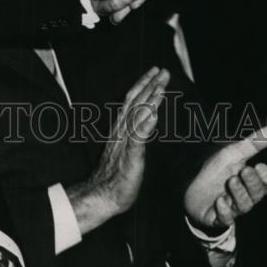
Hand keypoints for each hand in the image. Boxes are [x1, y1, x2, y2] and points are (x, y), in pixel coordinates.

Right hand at [65, 66, 168, 233]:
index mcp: (121, 127)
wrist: (102, 195)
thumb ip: (135, 131)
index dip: (144, 84)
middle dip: (150, 86)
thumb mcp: (127, 147)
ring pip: (137, 117)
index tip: (156, 72)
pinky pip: (137, 139)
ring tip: (160, 87)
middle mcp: (122, 130)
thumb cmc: (116, 173)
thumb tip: (148, 115)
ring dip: (150, 100)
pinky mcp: (130, 157)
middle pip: (136, 103)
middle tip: (163, 71)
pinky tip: (153, 115)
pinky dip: (145, 125)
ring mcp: (125, 143)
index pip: (133, 100)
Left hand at [183, 125, 266, 230]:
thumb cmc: (216, 170)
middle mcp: (245, 196)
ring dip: (239, 193)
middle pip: (258, 194)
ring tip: (231, 180)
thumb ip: (253, 144)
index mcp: (251, 181)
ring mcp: (233, 208)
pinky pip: (226, 219)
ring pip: (244, 207)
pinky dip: (224, 210)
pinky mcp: (219, 217)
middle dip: (252, 183)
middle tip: (244, 170)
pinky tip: (219, 200)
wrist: (189, 185)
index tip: (260, 166)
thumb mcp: (233, 154)